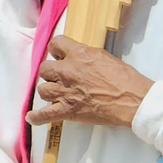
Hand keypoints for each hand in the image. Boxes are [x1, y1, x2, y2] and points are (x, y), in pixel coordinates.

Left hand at [25, 35, 153, 127]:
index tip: (60, 55)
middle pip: (45, 68)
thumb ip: (86, 55)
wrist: (131, 99)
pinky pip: (45, 115)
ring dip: (49, 90)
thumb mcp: (104, 56)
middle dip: (51, 72)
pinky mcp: (67, 111)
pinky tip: (31, 117)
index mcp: (78, 54)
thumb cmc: (124, 77)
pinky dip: (37, 118)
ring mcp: (65, 92)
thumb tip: (78, 58)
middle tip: (60, 76)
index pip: (55, 44)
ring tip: (55, 93)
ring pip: (43, 89)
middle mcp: (67, 71)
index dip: (57, 49)